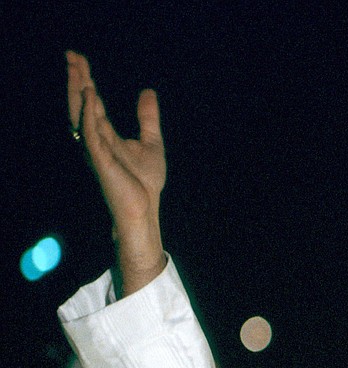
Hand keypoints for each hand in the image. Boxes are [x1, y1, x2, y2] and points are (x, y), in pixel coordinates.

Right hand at [67, 50, 166, 293]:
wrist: (145, 209)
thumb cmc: (144, 182)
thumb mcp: (151, 142)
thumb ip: (148, 118)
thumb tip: (148, 91)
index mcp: (104, 134)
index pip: (92, 101)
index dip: (85, 79)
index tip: (80, 58)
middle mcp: (95, 139)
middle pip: (81, 103)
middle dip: (76, 79)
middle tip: (72, 55)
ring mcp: (95, 149)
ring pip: (81, 114)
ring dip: (79, 91)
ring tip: (78, 69)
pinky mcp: (100, 160)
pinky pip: (91, 133)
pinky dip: (89, 113)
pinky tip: (91, 96)